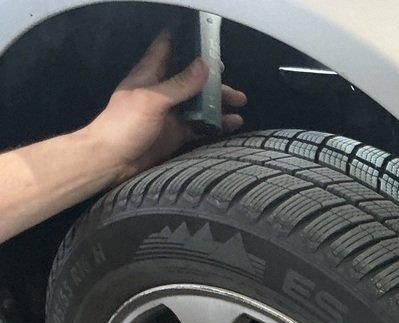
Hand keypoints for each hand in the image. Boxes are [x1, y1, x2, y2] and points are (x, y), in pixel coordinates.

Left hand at [83, 31, 246, 182]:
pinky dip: (216, 123)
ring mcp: (171, 113)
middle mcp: (162, 91)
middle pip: (190, 78)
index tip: (205, 38)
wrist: (112, 161)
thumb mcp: (152, 100)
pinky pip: (201, 125)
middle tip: (230, 78)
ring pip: (199, 101)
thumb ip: (179, 85)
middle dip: (210, 77)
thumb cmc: (124, 124)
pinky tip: (232, 123)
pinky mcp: (177, 132)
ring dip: (218, 101)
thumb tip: (204, 66)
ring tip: (240, 102)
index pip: (167, 49)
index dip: (184, 41)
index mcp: (150, 75)